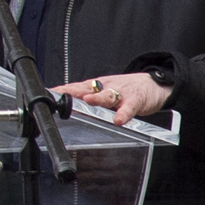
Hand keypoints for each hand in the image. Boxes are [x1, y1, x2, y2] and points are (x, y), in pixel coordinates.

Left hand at [56, 71, 172, 125]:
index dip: (64, 90)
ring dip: (98, 98)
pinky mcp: (136, 100)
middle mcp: (106, 88)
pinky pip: (129, 108)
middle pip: (88, 88)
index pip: (77, 87)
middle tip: (62, 94)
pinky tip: (119, 120)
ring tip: (88, 101)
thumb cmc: (127, 90)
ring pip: (107, 95)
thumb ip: (89, 98)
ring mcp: (121, 93)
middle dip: (75, 92)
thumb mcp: (105, 92)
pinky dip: (123, 114)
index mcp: (97, 86)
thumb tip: (68, 107)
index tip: (50, 93)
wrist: (154, 84)